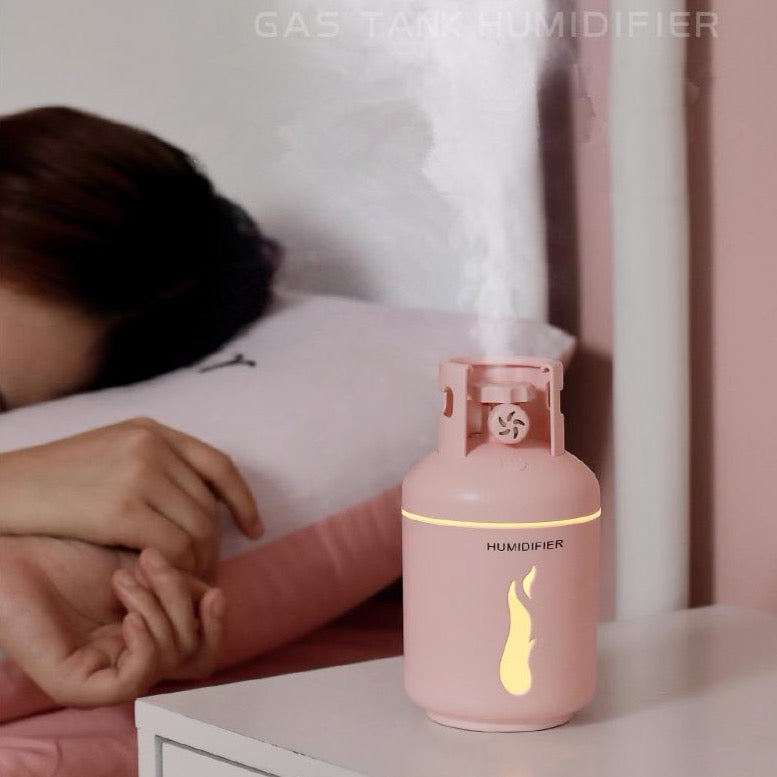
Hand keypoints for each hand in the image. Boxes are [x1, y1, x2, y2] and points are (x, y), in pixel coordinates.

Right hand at [0, 417, 261, 578]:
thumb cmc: (50, 482)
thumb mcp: (109, 454)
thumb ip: (153, 467)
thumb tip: (197, 505)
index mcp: (151, 430)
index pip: (218, 465)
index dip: (243, 500)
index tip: (253, 528)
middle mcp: (152, 445)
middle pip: (208, 506)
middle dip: (214, 545)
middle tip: (208, 574)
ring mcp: (138, 473)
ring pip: (197, 529)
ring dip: (199, 562)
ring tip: (188, 583)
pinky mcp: (120, 507)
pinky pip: (173, 547)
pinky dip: (178, 569)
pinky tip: (167, 582)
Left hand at [0, 536, 224, 707]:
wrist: (17, 551)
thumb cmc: (73, 550)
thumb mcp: (144, 562)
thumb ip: (181, 578)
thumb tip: (215, 593)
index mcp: (150, 631)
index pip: (201, 645)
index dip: (215, 621)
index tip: (214, 589)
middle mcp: (131, 658)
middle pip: (195, 655)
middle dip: (183, 604)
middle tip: (154, 563)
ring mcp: (105, 675)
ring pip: (168, 662)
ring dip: (158, 612)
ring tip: (124, 579)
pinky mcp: (79, 688)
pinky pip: (134, 682)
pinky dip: (144, 647)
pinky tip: (130, 617)